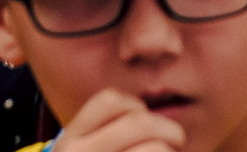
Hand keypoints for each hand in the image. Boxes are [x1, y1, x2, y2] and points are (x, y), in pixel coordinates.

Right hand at [47, 89, 186, 151]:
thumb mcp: (85, 150)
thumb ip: (104, 132)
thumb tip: (149, 109)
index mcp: (70, 140)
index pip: (108, 100)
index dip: (135, 106)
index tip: (145, 120)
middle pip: (138, 122)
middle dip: (168, 129)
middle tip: (177, 139)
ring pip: (154, 148)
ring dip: (169, 151)